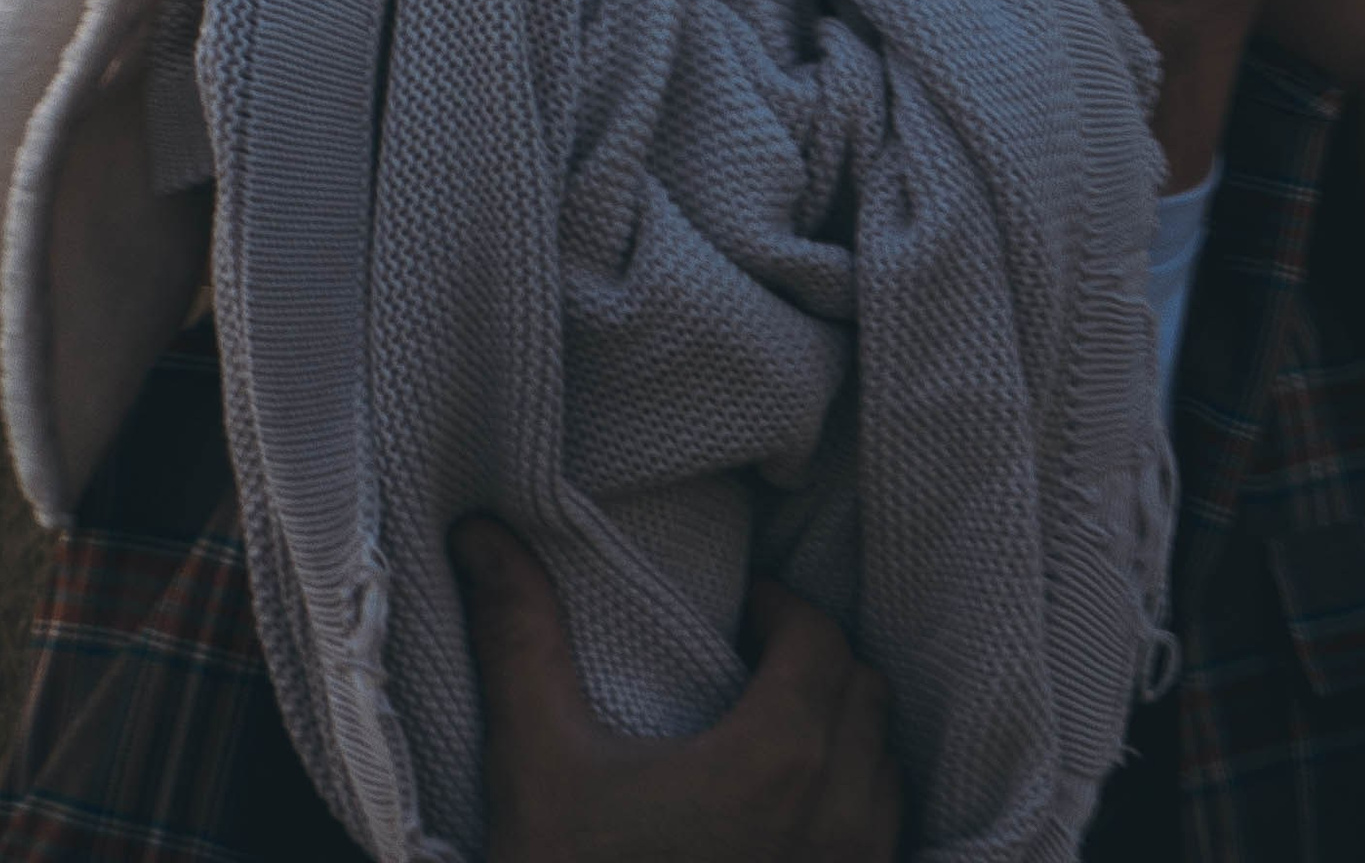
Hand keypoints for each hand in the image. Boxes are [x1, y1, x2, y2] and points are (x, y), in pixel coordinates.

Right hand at [455, 517, 902, 862]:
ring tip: (771, 739)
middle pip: (863, 697)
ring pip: (883, 772)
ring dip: (842, 739)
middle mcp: (840, 820)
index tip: (741, 615)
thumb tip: (482, 533)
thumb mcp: (539, 768)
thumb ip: (521, 639)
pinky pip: (882, 844)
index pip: (820, 641)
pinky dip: (851, 812)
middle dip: (815, 666)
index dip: (782, 613)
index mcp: (779, 762)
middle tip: (754, 665)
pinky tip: (785, 825)